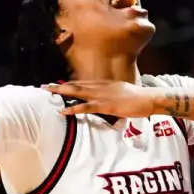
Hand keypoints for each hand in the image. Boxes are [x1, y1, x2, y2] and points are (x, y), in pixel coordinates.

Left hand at [42, 80, 158, 117]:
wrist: (148, 98)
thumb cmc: (139, 98)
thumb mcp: (123, 93)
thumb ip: (113, 94)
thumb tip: (108, 99)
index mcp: (105, 84)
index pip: (83, 83)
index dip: (69, 84)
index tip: (58, 84)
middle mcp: (101, 87)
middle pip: (76, 85)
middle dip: (60, 86)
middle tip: (45, 86)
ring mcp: (102, 95)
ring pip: (77, 92)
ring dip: (62, 92)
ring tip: (48, 92)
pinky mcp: (105, 105)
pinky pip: (86, 107)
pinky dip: (74, 109)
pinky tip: (64, 110)